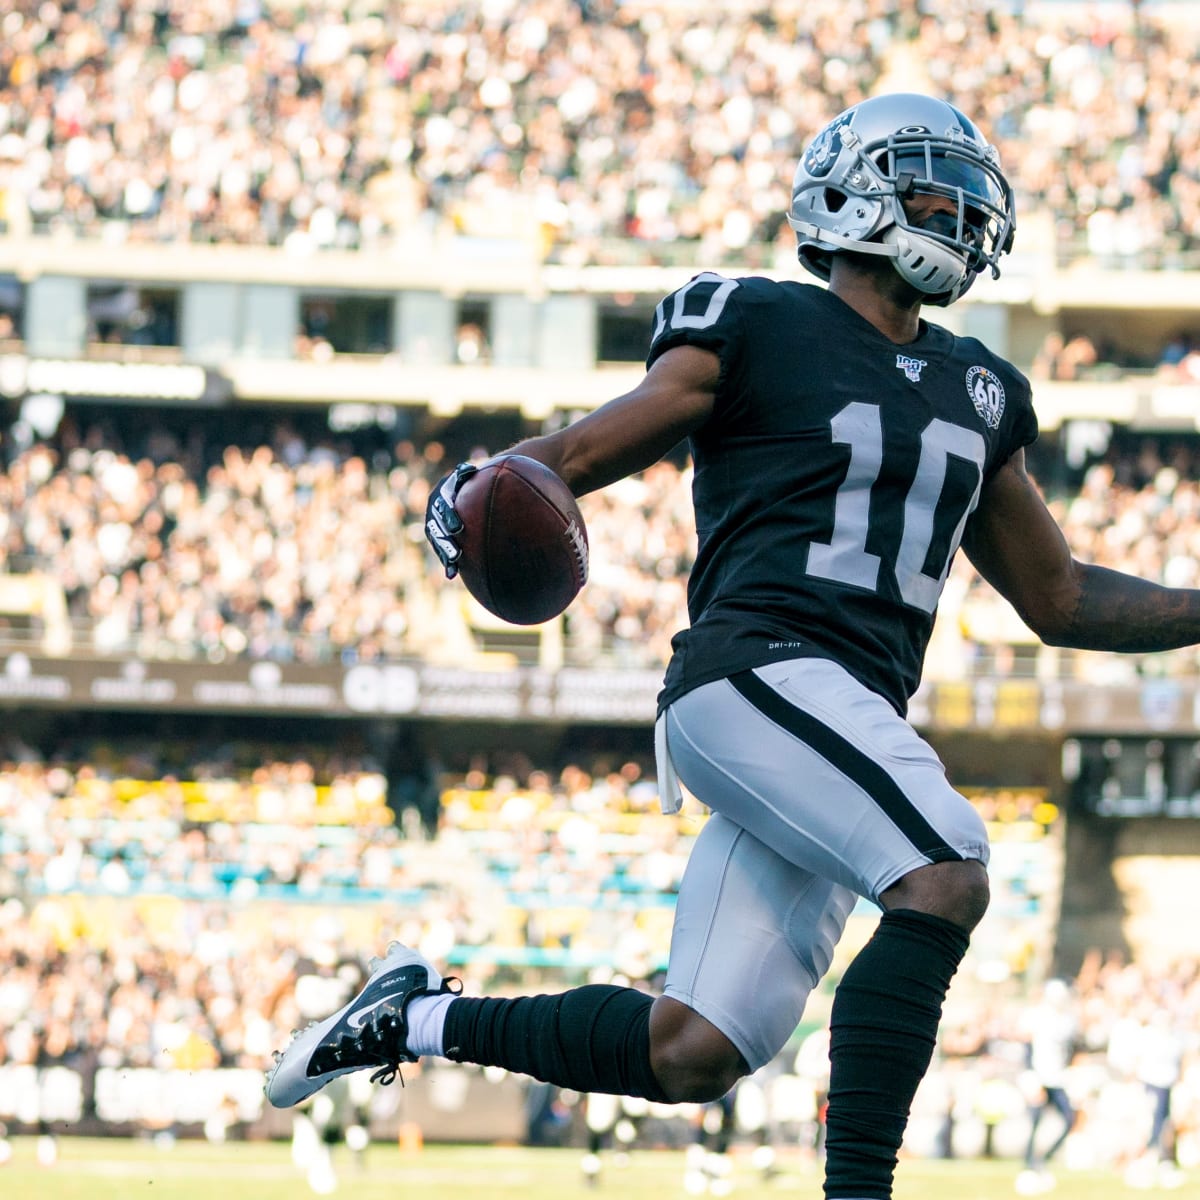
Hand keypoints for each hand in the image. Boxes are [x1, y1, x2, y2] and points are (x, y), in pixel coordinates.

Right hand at [424, 462, 477, 578]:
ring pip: (437, 540)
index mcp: (442, 491)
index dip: (449, 517)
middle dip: (446, 541)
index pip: (442, 505)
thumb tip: (470, 469)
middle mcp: (434, 507)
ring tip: (453, 565)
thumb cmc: (474, 480)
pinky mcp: (438, 535)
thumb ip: (466, 474)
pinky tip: (451, 575)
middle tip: (457, 554)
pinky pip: (441, 549)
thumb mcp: (468, 474)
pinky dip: (446, 561)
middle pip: (438, 526)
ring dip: (445, 553)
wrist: (467, 487)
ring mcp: (434, 522)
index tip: (458, 529)